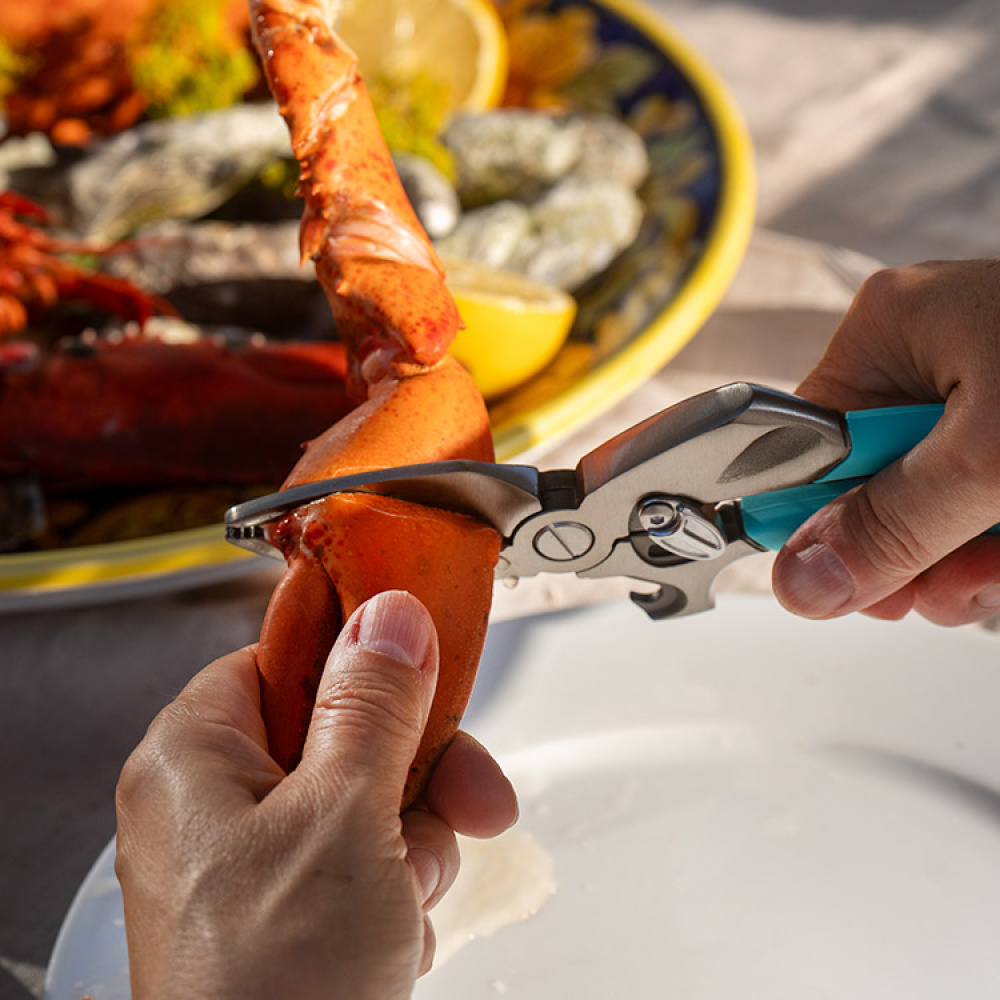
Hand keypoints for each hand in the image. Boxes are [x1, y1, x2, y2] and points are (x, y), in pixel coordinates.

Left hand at [115, 590, 517, 999]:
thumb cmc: (268, 987)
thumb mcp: (342, 817)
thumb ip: (373, 707)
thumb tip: (391, 617)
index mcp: (195, 755)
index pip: (287, 656)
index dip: (363, 657)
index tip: (428, 660)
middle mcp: (216, 801)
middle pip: (344, 729)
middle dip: (415, 772)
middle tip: (466, 798)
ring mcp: (253, 859)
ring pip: (367, 796)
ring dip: (415, 840)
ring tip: (410, 893)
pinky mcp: (288, 908)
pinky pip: (364, 857)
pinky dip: (398, 887)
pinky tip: (397, 931)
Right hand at [772, 258, 999, 624]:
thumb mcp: (989, 458)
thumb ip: (892, 525)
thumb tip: (801, 580)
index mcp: (891, 329)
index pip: (803, 443)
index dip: (815, 518)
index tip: (832, 580)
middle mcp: (927, 358)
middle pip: (871, 487)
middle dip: (907, 551)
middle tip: (939, 586)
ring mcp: (978, 394)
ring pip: (931, 508)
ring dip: (960, 562)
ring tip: (998, 568)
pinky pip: (976, 505)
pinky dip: (994, 548)